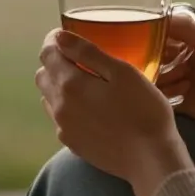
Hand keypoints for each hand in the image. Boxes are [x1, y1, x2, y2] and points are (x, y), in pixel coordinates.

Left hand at [36, 29, 194, 195]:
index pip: (47, 54)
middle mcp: (59, 106)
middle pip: (43, 75)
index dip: (54, 41)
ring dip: (60, 85)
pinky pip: (60, 118)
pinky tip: (91, 109)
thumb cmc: (143, 110)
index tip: (66, 36)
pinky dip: (68, 107)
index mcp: (70, 84)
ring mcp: (64, 128)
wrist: (151, 159)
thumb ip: (87, 52)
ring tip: (86, 83)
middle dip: (55, 62)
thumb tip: (59, 37)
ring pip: (49, 98)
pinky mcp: (72, 144)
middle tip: (79, 58)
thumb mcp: (122, 72)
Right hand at [158, 16, 194, 146]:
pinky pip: (162, 98)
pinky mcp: (182, 105)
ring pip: (156, 77)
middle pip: (155, 57)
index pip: (163, 35)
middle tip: (151, 63)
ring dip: (159, 77)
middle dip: (150, 59)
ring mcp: (183, 83)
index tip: (136, 38)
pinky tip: (174, 93)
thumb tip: (159, 13)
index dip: (150, 36)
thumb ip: (185, 28)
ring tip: (172, 79)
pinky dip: (162, 95)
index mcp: (193, 42)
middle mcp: (185, 60)